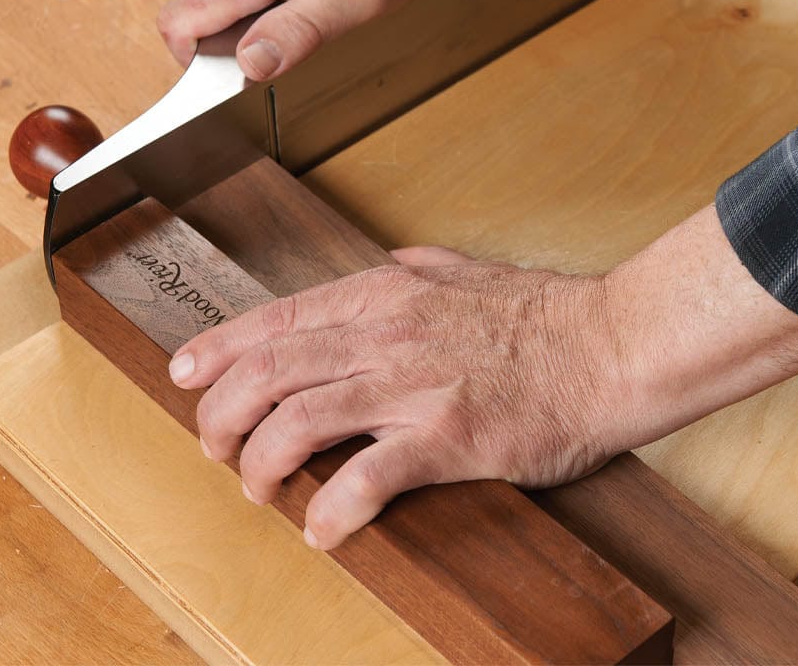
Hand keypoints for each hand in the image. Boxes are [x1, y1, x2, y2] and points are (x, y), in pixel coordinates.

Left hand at [167, 207, 797, 549]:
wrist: (610, 346)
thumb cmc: (542, 314)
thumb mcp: (464, 269)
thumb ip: (413, 267)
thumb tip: (382, 267)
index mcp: (385, 294)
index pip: (275, 321)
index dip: (218, 350)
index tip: (187, 375)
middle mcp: (387, 334)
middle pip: (269, 373)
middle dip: (220, 415)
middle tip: (214, 445)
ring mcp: (415, 385)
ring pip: (297, 422)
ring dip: (259, 463)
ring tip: (258, 488)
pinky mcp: (448, 437)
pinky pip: (366, 479)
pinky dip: (329, 510)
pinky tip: (323, 529)